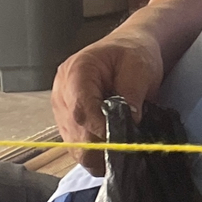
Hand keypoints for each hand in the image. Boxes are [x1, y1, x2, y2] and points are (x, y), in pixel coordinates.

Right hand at [51, 25, 164, 162]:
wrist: (128, 48)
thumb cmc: (132, 53)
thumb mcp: (139, 67)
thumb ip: (132, 93)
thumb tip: (130, 121)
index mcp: (76, 72)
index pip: (81, 110)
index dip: (101, 128)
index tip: (122, 137)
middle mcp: (62, 93)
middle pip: (76, 134)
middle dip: (104, 144)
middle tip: (129, 143)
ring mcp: (62, 111)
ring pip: (76, 148)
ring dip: (101, 151)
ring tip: (123, 142)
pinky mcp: (68, 124)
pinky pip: (79, 149)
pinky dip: (98, 152)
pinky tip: (113, 143)